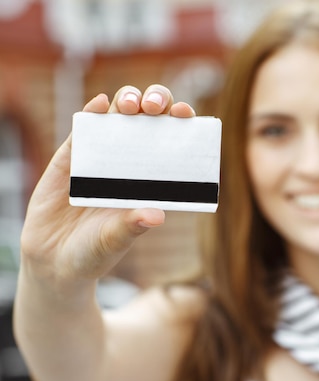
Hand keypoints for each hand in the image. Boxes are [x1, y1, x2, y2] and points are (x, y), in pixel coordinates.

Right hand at [20, 85, 195, 287]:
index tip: (184, 115)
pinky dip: (91, 113)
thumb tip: (156, 215)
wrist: (54, 261)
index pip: (172, 141)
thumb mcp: (115, 240)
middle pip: (147, 118)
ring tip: (129, 106)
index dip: (180, 123)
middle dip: (155, 101)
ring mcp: (100, 156)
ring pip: (117, 115)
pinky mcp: (70, 158)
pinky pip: (83, 130)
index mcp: (151, 179)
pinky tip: (99, 104)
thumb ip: (132, 226)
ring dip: (125, 100)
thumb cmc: (95, 251)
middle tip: (154, 107)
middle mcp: (129, 161)